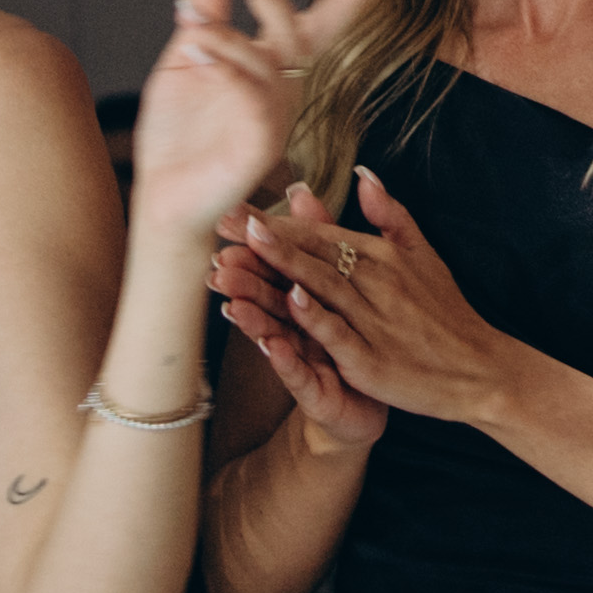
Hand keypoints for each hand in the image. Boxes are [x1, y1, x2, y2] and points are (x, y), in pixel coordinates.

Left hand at [131, 0, 387, 249]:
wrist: (163, 199)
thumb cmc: (177, 140)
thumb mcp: (182, 67)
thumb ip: (201, 25)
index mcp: (267, 70)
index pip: (312, 27)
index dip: (347, 1)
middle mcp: (281, 92)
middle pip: (296, 34)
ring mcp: (276, 119)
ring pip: (269, 62)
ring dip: (227, 34)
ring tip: (189, 18)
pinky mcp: (262, 146)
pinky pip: (254, 98)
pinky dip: (227, 67)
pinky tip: (199, 50)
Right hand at [211, 230, 389, 457]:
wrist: (374, 400)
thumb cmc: (351, 339)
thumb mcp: (343, 282)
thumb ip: (323, 237)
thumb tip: (300, 192)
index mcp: (303, 295)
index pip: (277, 263)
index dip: (257, 244)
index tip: (230, 221)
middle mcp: (295, 325)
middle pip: (268, 296)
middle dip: (243, 279)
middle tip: (218, 261)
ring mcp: (302, 358)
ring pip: (273, 333)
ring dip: (251, 317)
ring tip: (231, 303)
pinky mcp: (314, 390)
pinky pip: (298, 373)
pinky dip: (284, 358)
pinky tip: (271, 344)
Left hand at [237, 170, 519, 436]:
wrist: (480, 368)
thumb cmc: (446, 312)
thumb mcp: (423, 254)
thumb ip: (390, 214)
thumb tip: (363, 172)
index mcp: (382, 256)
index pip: (320, 234)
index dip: (277, 222)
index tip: (235, 209)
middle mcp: (376, 282)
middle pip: (312, 255)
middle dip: (264, 239)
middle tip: (221, 221)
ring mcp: (374, 320)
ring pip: (318, 288)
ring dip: (277, 270)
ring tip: (241, 251)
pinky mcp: (372, 359)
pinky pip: (338, 332)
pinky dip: (314, 316)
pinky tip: (288, 300)